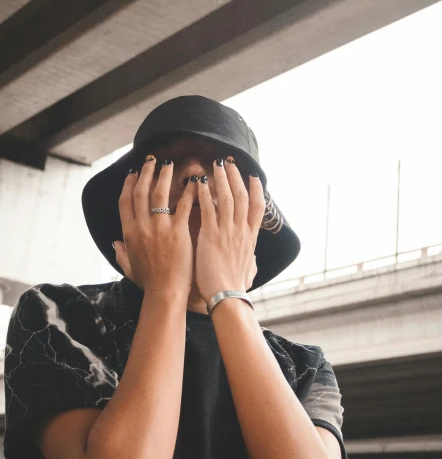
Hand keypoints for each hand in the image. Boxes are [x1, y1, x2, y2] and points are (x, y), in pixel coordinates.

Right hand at [113, 155, 197, 297]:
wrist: (165, 293)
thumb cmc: (149, 284)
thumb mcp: (129, 268)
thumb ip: (121, 254)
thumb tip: (114, 244)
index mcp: (129, 234)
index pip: (125, 202)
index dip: (128, 185)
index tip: (133, 173)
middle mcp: (142, 227)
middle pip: (141, 192)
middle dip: (146, 173)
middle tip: (152, 161)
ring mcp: (159, 228)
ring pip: (160, 193)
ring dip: (164, 176)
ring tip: (170, 164)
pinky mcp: (178, 232)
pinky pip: (184, 206)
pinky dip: (189, 192)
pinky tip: (194, 182)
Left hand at [194, 156, 264, 303]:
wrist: (226, 296)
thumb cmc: (235, 287)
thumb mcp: (249, 271)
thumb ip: (251, 262)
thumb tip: (253, 259)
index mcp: (251, 237)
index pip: (258, 207)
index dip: (256, 189)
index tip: (253, 176)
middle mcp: (241, 230)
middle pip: (242, 196)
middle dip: (235, 177)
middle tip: (229, 163)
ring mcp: (227, 231)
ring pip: (227, 198)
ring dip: (221, 179)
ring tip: (216, 165)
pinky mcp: (211, 235)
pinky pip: (208, 209)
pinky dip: (205, 194)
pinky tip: (201, 183)